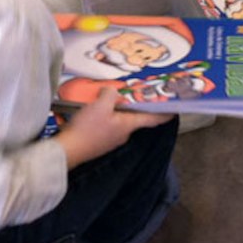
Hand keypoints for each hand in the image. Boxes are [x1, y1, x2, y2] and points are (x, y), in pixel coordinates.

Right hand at [56, 88, 171, 168]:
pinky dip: (105, 117)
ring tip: (109, 99)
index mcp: (128, 126)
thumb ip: (109, 94)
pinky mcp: (99, 142)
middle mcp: (123, 135)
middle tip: (134, 94)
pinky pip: (107, 126)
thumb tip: (111, 92)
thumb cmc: (87, 129)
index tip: (174, 110)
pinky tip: (94, 111)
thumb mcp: (100, 106)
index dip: (163, 114)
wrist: (68, 151)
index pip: (151, 119)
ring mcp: (111, 140)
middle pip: (134, 119)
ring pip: (119, 122)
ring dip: (117, 111)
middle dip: (134, 107)